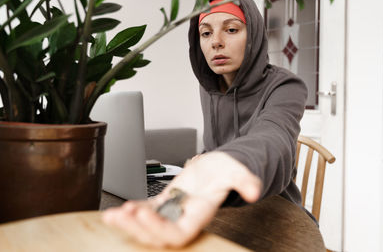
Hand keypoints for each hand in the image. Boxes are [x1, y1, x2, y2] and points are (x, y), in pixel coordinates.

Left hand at [102, 151, 260, 247]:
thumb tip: (253, 192)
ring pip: (148, 226)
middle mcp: (184, 217)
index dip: (159, 229)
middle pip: (158, 234)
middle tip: (119, 216)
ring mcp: (172, 211)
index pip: (178, 233)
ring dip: (129, 223)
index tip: (143, 215)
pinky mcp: (165, 202)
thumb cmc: (225, 170)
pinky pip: (145, 212)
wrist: (217, 166)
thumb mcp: (235, 170)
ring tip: (112, 216)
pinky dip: (131, 213)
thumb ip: (244, 180)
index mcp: (199, 214)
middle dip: (137, 228)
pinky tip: (117, 211)